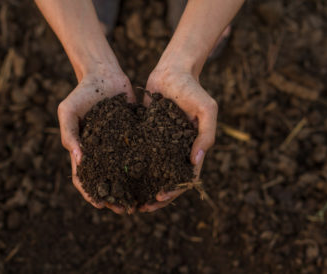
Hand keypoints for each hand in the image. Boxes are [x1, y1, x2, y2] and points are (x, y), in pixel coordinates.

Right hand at [58, 69, 134, 213]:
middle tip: (124, 209)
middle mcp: (101, 150)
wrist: (104, 74)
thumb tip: (79, 160)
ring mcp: (117, 144)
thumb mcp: (68, 111)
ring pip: (124, 171)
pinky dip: (144, 166)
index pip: (83, 177)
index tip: (100, 204)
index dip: (90, 192)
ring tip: (140, 200)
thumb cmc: (82, 92)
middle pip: (106, 179)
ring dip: (130, 187)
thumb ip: (69, 134)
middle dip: (113, 196)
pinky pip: (139, 153)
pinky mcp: (134, 135)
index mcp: (83, 149)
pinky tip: (155, 176)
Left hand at [139, 69, 217, 211]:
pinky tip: (119, 175)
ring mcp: (161, 143)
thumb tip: (196, 162)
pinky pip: (140, 153)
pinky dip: (133, 166)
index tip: (160, 200)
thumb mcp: (207, 109)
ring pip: (152, 170)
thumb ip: (206, 134)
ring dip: (143, 186)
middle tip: (141, 207)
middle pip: (167, 179)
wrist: (172, 71)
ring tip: (129, 198)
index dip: (174, 191)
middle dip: (156, 196)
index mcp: (192, 149)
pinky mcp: (146, 135)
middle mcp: (176, 149)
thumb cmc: (193, 89)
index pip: (184, 177)